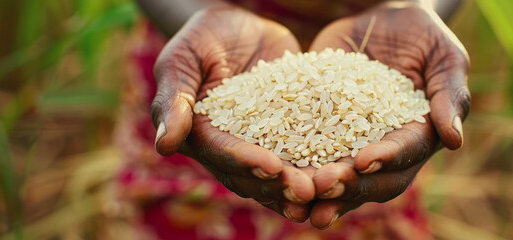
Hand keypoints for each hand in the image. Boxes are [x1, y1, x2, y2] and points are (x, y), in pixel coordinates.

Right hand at [151, 4, 314, 221]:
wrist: (239, 24)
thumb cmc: (201, 38)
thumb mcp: (183, 59)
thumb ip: (173, 99)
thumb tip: (164, 145)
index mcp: (202, 137)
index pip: (223, 154)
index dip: (247, 163)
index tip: (271, 168)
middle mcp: (233, 149)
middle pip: (255, 175)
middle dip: (281, 185)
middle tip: (308, 191)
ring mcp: (263, 143)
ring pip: (283, 173)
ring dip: (305, 184)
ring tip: (330, 189)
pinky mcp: (292, 132)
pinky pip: (309, 151)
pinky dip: (325, 163)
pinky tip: (348, 169)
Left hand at [307, 2, 470, 228]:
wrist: (377, 20)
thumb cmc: (421, 35)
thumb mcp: (443, 54)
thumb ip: (451, 93)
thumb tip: (455, 140)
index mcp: (420, 134)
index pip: (407, 152)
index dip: (387, 157)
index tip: (364, 159)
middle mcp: (387, 148)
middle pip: (374, 178)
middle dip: (350, 185)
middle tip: (323, 185)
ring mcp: (354, 143)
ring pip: (342, 178)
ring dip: (322, 191)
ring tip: (299, 198)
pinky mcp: (323, 131)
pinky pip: (309, 155)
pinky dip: (296, 170)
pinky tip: (277, 179)